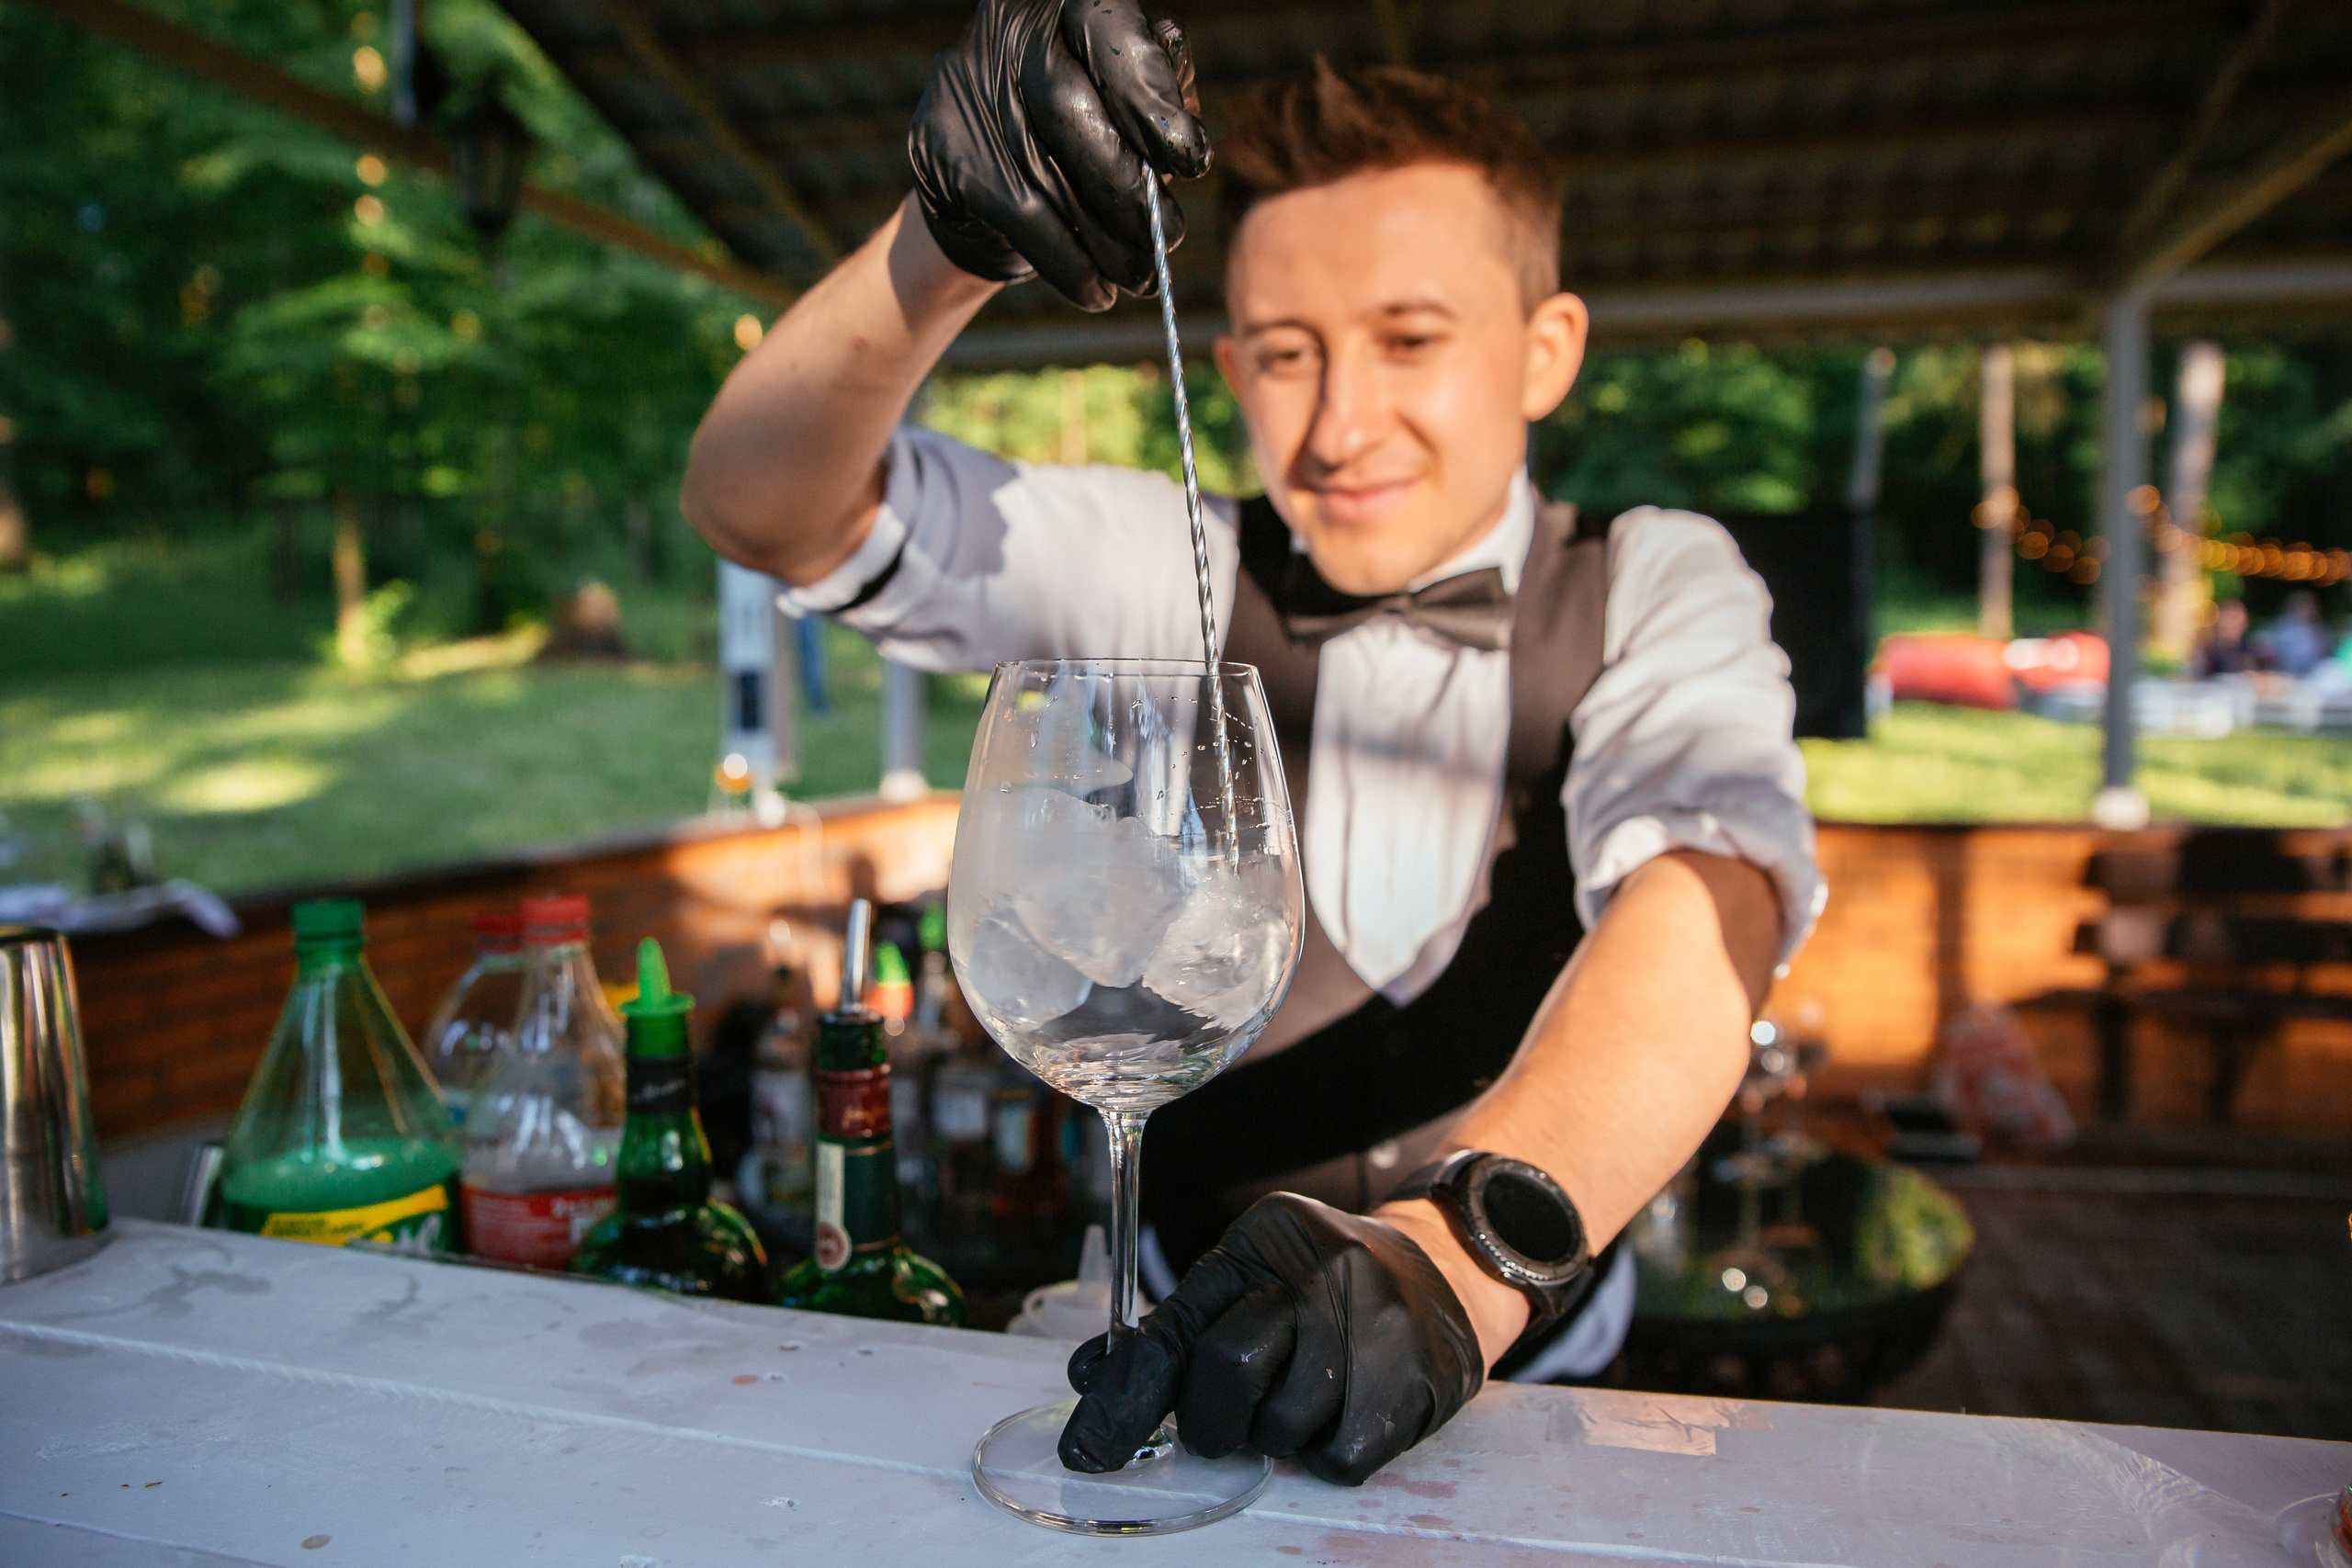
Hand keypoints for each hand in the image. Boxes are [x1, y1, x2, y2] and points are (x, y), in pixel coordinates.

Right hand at [908, 0, 1210, 310]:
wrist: (981, 183)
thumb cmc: (1074, 136)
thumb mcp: (1121, 104)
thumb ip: (1155, 99)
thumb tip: (1186, 130)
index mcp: (1056, 4)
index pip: (1107, 34)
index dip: (1151, 99)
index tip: (1191, 161)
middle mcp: (1001, 33)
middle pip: (1070, 106)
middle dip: (1128, 184)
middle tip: (1169, 237)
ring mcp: (963, 89)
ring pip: (1046, 170)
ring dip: (1106, 238)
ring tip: (1145, 277)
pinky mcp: (941, 149)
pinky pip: (1019, 215)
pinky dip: (1067, 263)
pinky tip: (1097, 291)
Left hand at [1060, 1193, 1482, 1485]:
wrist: (1447, 1270)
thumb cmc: (1326, 1286)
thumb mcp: (1250, 1279)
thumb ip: (1177, 1328)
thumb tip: (1093, 1378)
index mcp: (1262, 1242)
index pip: (1177, 1322)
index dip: (1127, 1392)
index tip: (1087, 1450)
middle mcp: (1322, 1269)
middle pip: (1228, 1369)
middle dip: (1214, 1419)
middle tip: (1229, 1422)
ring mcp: (1379, 1321)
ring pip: (1285, 1425)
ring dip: (1279, 1435)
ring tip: (1304, 1400)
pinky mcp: (1422, 1376)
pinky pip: (1341, 1457)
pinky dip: (1328, 1454)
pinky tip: (1343, 1414)